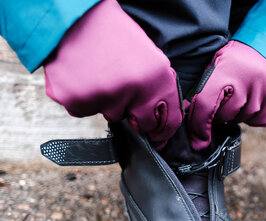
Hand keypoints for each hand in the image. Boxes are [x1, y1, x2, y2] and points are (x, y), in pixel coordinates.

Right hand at [43, 0, 181, 149]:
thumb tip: (161, 120)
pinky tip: (83, 77)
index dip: (162, 129)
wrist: (73, 17)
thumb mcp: (151, 58)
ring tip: (100, 73)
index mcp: (155, 80)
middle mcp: (131, 92)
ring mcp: (103, 98)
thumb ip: (159, 89)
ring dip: (107, 101)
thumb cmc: (112, 34)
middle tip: (121, 86)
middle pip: (138, 123)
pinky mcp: (75, 101)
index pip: (167, 122)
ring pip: (110, 115)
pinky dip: (84, 98)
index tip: (158, 134)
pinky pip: (84, 110)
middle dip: (133, 111)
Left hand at [186, 40, 265, 149]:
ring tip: (242, 96)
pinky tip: (254, 101)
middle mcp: (247, 80)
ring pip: (243, 119)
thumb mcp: (214, 68)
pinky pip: (260, 121)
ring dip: (238, 114)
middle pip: (226, 116)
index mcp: (225, 71)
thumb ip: (201, 95)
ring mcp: (265, 89)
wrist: (264, 47)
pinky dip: (254, 117)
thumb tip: (191, 128)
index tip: (198, 140)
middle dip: (221, 114)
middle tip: (226, 98)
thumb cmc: (233, 62)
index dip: (199, 126)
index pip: (206, 105)